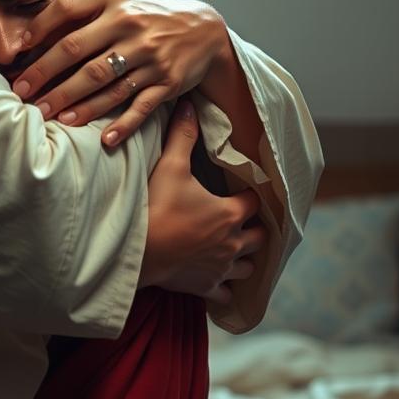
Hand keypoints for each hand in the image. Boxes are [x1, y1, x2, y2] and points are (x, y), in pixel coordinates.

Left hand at [11, 0, 228, 146]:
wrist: (203, 29)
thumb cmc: (148, 15)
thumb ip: (84, 8)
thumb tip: (33, 30)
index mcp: (114, 1)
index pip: (68, 9)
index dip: (40, 28)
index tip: (18, 49)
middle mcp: (130, 26)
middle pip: (78, 51)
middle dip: (45, 74)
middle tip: (22, 93)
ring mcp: (150, 55)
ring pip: (105, 83)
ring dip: (75, 103)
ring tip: (50, 116)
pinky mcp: (167, 82)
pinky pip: (141, 106)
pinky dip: (124, 124)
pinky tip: (105, 139)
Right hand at [140, 99, 263, 304]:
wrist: (137, 252)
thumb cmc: (156, 208)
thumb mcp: (170, 167)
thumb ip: (183, 136)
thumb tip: (188, 105)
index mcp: (230, 214)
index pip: (254, 201)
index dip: (251, 193)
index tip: (245, 189)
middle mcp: (233, 243)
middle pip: (261, 238)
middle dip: (256, 228)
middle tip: (243, 220)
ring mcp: (221, 268)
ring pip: (249, 267)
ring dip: (246, 258)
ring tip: (236, 249)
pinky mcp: (206, 287)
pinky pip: (226, 293)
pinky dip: (226, 287)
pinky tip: (220, 281)